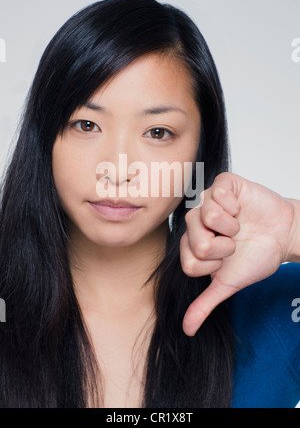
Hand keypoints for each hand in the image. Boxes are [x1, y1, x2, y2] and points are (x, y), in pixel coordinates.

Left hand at [180, 172, 299, 335]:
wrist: (283, 235)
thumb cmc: (255, 256)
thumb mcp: (228, 283)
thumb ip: (205, 304)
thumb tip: (186, 330)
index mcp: (192, 243)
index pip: (189, 261)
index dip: (213, 265)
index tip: (226, 260)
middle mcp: (195, 220)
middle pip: (196, 241)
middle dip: (224, 248)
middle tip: (234, 243)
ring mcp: (207, 200)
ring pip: (206, 217)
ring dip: (231, 227)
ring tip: (239, 225)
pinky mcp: (223, 184)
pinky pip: (217, 193)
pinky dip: (235, 206)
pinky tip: (240, 208)